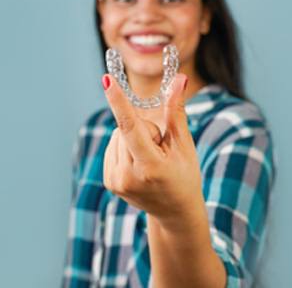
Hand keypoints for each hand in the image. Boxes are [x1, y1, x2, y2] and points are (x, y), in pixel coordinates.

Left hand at [102, 73, 203, 227]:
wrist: (175, 211)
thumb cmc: (185, 175)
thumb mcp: (184, 144)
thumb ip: (176, 111)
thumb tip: (179, 79)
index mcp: (150, 167)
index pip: (131, 127)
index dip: (119, 102)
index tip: (106, 80)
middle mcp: (127, 176)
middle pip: (127, 127)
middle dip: (145, 128)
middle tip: (160, 148)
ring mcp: (115, 181)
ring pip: (117, 135)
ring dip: (134, 137)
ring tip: (151, 158)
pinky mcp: (108, 181)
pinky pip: (112, 145)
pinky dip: (125, 145)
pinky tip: (139, 161)